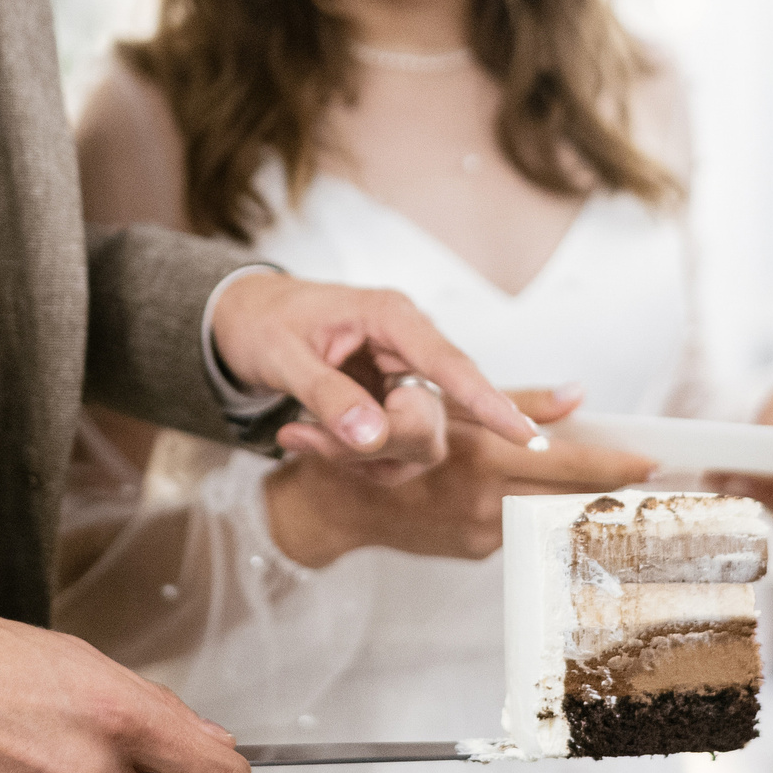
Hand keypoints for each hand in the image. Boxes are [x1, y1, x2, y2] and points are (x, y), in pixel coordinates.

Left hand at [208, 270, 538, 471]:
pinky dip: (351, 456)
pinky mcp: (393, 404)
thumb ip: (328, 395)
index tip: (526, 434)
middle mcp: (409, 346)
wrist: (246, 320)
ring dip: (355, 454)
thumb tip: (371, 436)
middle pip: (430, 417)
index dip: (488, 401)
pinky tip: (307, 435)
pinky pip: (391, 450)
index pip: (451, 363)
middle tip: (300, 437)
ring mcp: (405, 378)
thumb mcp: (283, 357)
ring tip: (296, 433)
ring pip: (412, 442)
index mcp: (391, 316)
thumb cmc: (264, 323)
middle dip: (375, 444)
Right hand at [264, 385, 656, 567]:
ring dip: (581, 499)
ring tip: (612, 484)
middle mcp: (486, 502)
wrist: (337, 508)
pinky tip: (552, 495)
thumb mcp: (447, 405)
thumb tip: (577, 395)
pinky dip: (540, 509)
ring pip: (550, 514)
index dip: (614, 465)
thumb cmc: (384, 442)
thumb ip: (518, 400)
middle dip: (613, 486)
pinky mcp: (477, 551)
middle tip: (650, 477)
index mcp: (481, 458)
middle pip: (571, 497)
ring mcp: (482, 534)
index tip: (652, 462)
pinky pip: (522, 526)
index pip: (567, 464)